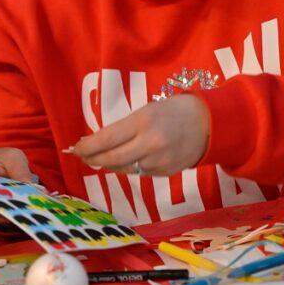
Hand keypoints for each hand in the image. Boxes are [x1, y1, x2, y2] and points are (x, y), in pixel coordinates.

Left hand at [69, 94, 209, 177]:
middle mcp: (150, 144)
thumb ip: (123, 128)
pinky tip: (124, 161)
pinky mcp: (165, 173)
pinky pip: (139, 173)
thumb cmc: (172, 111)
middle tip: (83, 156)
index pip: (106, 139)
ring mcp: (158, 161)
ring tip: (100, 158)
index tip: (75, 149)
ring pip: (124, 169)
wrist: (208, 123)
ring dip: (109, 165)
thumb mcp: (145, 112)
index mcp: (142, 122)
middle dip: (93, 159)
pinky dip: (128, 167)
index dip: (87, 147)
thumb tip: (96, 143)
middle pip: (111, 159)